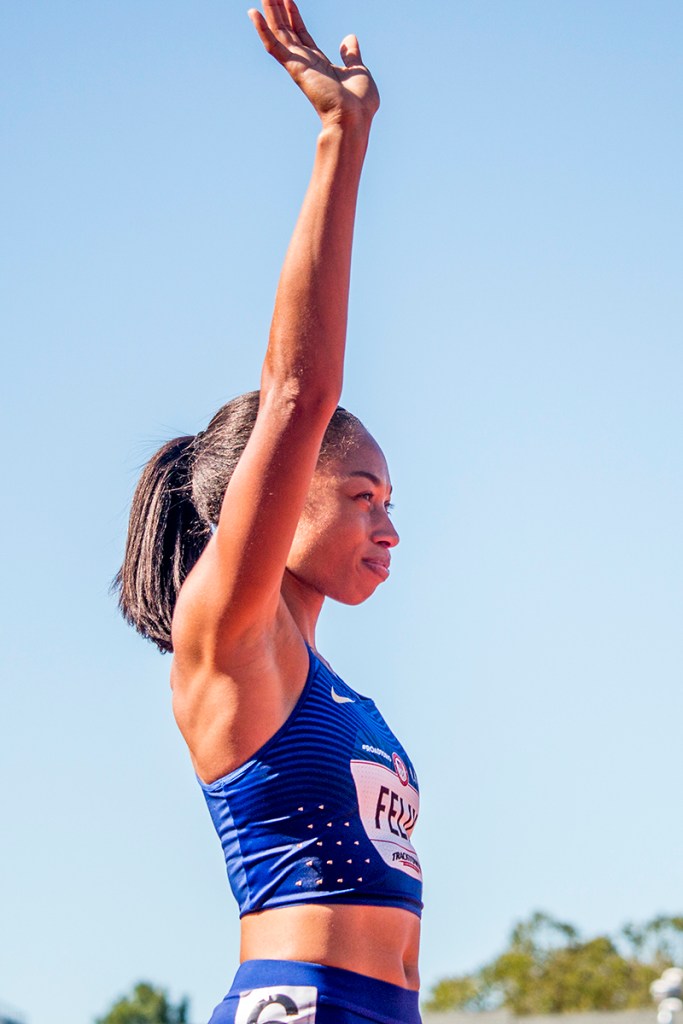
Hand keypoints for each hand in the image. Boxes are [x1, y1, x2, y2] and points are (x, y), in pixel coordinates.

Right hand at [248, 0, 379, 127]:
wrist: (354, 118)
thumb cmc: (359, 103)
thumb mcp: (358, 70)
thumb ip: (351, 55)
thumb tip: (349, 38)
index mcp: (319, 64)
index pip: (301, 35)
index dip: (294, 16)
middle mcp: (305, 63)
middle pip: (286, 31)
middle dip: (278, 9)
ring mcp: (298, 65)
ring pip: (278, 33)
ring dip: (270, 12)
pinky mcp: (294, 68)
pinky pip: (274, 46)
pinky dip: (263, 30)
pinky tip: (253, 13)